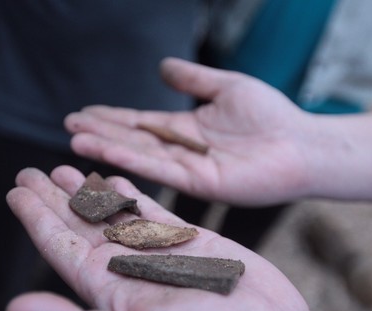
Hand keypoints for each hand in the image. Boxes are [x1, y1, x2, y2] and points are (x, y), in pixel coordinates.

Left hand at [5, 166, 371, 310]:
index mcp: (109, 292)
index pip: (60, 248)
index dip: (35, 219)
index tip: (14, 191)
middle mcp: (128, 271)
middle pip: (79, 225)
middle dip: (52, 198)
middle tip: (28, 171)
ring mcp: (160, 255)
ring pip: (112, 214)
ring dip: (86, 191)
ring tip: (63, 167)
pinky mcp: (191, 242)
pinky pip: (152, 211)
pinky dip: (131, 193)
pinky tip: (116, 179)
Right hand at [65, 57, 314, 205]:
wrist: (303, 145)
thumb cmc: (271, 116)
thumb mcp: (226, 87)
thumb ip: (193, 79)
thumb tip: (163, 66)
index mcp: (185, 130)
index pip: (139, 123)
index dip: (110, 118)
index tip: (82, 113)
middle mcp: (181, 151)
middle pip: (132, 140)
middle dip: (100, 133)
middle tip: (68, 126)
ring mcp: (188, 169)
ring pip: (140, 156)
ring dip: (107, 148)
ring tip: (75, 139)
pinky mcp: (199, 184)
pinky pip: (159, 170)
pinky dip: (132, 161)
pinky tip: (108, 152)